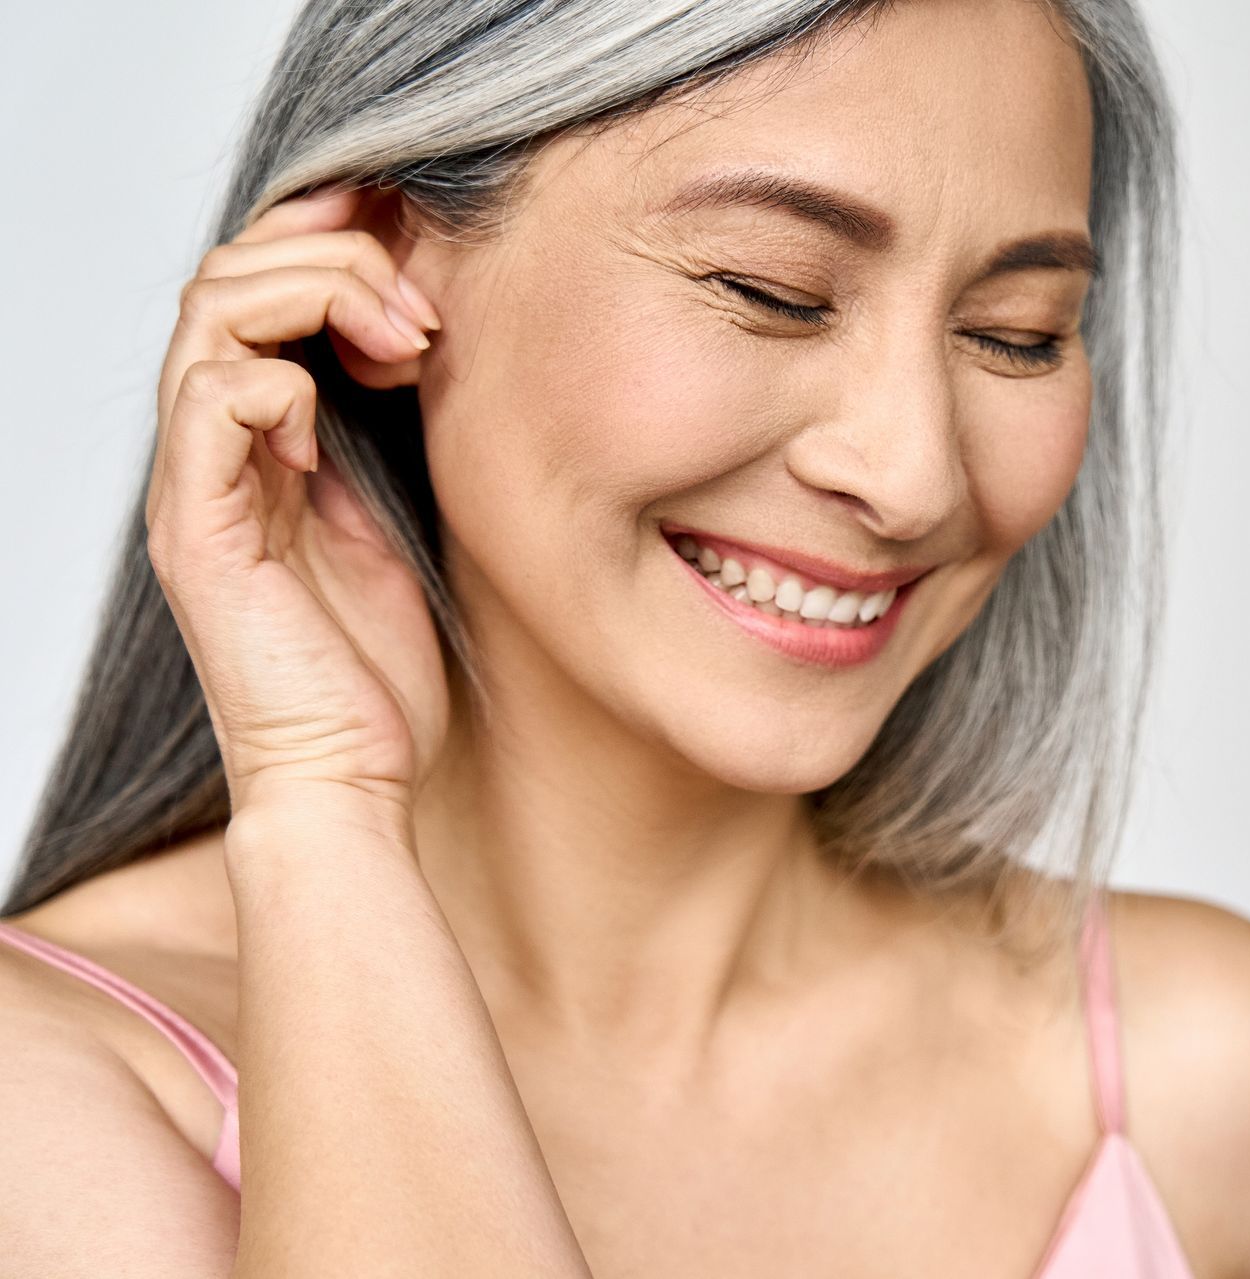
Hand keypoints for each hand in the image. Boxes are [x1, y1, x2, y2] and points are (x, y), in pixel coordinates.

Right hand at [144, 185, 449, 823]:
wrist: (350, 779)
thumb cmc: (375, 671)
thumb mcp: (394, 521)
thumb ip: (377, 433)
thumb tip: (413, 342)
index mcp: (257, 444)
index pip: (256, 288)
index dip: (326, 243)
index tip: (415, 249)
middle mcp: (213, 452)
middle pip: (226, 277)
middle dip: (333, 261)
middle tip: (421, 312)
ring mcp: (197, 487)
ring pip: (209, 315)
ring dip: (316, 300)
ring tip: (401, 345)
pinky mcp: (197, 530)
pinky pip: (212, 400)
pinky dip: (279, 385)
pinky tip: (334, 430)